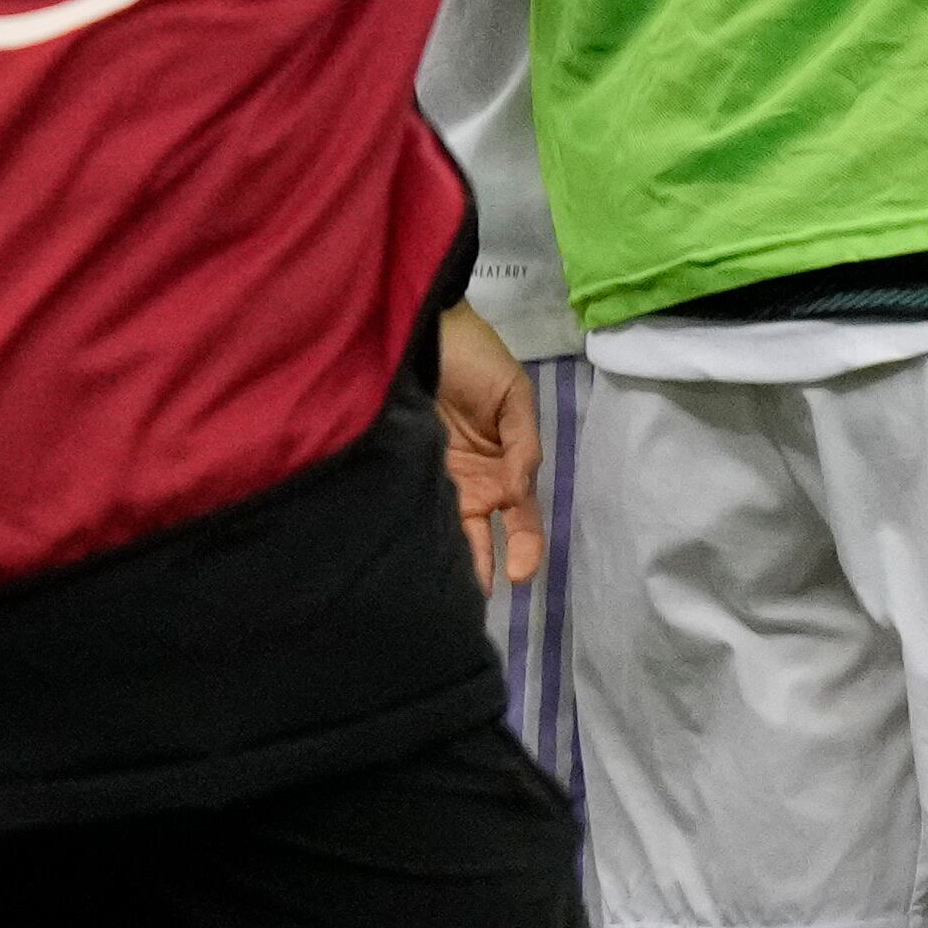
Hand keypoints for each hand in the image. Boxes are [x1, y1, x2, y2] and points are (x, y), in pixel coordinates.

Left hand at [437, 303, 545, 589]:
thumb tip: (518, 490)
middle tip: (470, 600)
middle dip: (478, 567)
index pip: (521, 519)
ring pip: (447, 528)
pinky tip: (414, 551)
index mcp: (505, 467)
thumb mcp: (513, 396)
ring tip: (442, 590)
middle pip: (480, 534)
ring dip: (448, 557)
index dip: (524, 547)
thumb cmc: (475, 358)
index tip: (519, 575)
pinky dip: (419, 527)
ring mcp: (436, 476)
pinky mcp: (403, 464)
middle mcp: (472, 480)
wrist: (421, 327)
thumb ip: (522, 445)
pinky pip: (415, 503)